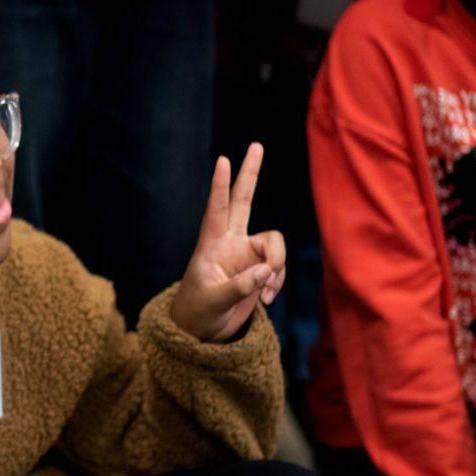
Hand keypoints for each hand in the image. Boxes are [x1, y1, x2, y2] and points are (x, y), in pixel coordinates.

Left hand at [170, 143, 287, 341]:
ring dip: (276, 267)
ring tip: (264, 294)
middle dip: (250, 173)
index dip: (220, 186)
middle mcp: (230, 242)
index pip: (216, 208)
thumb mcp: (214, 302)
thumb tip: (265, 272)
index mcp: (210, 244)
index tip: (222, 160)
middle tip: (256, 144)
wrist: (202, 331)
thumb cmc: (198, 312)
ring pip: (274, 244)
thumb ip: (240, 287)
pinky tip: (264, 300)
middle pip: (244, 199)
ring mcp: (247, 254)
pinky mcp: (259, 269)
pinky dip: (276, 283)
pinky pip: (278, 268)